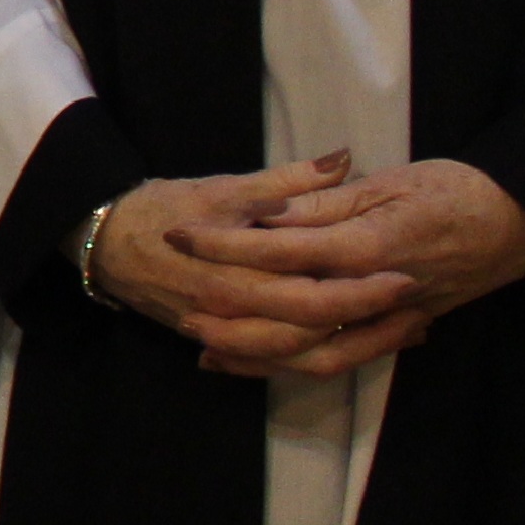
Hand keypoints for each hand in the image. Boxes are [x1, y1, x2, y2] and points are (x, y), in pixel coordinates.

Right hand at [85, 154, 397, 371]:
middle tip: (418, 307)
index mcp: (235, 279)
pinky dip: (319, 360)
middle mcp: (234, 317)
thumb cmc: (165, 209)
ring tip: (402, 331)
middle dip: (371, 329)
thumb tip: (342, 159)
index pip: (312, 299)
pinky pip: (278, 365)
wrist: (105, 242)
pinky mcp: (223, 342)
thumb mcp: (225, 188)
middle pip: (315, 340)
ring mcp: (227, 335)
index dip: (362, 294)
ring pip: (300, 362)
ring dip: (355, 351)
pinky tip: (358, 347)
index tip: (406, 277)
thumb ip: (288, 182)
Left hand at [169, 158, 524, 379]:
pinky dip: (298, 365)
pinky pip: (343, 359)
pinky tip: (261, 362)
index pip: (280, 250)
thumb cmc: (458, 188)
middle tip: (180, 308)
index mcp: (369, 243)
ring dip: (258, 355)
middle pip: (289, 316)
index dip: (226, 245)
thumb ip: (323, 200)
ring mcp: (392, 318)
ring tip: (207, 349)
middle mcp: (377, 290)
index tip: (180, 236)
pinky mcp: (401, 330)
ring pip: (314, 352)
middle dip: (231, 315)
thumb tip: (264, 212)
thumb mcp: (389, 180)